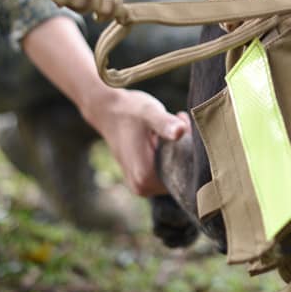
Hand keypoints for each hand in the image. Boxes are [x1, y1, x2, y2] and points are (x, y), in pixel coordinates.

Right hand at [21, 16, 190, 195]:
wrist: (102, 103)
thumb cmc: (127, 107)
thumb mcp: (149, 111)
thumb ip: (165, 123)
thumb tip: (181, 131)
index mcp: (144, 180)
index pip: (182, 179)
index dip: (188, 153)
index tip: (180, 128)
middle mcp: (142, 188)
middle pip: (180, 174)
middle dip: (183, 148)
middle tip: (175, 120)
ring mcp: (143, 184)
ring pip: (175, 167)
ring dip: (178, 145)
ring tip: (170, 121)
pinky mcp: (143, 175)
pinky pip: (169, 163)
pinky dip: (173, 146)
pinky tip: (170, 126)